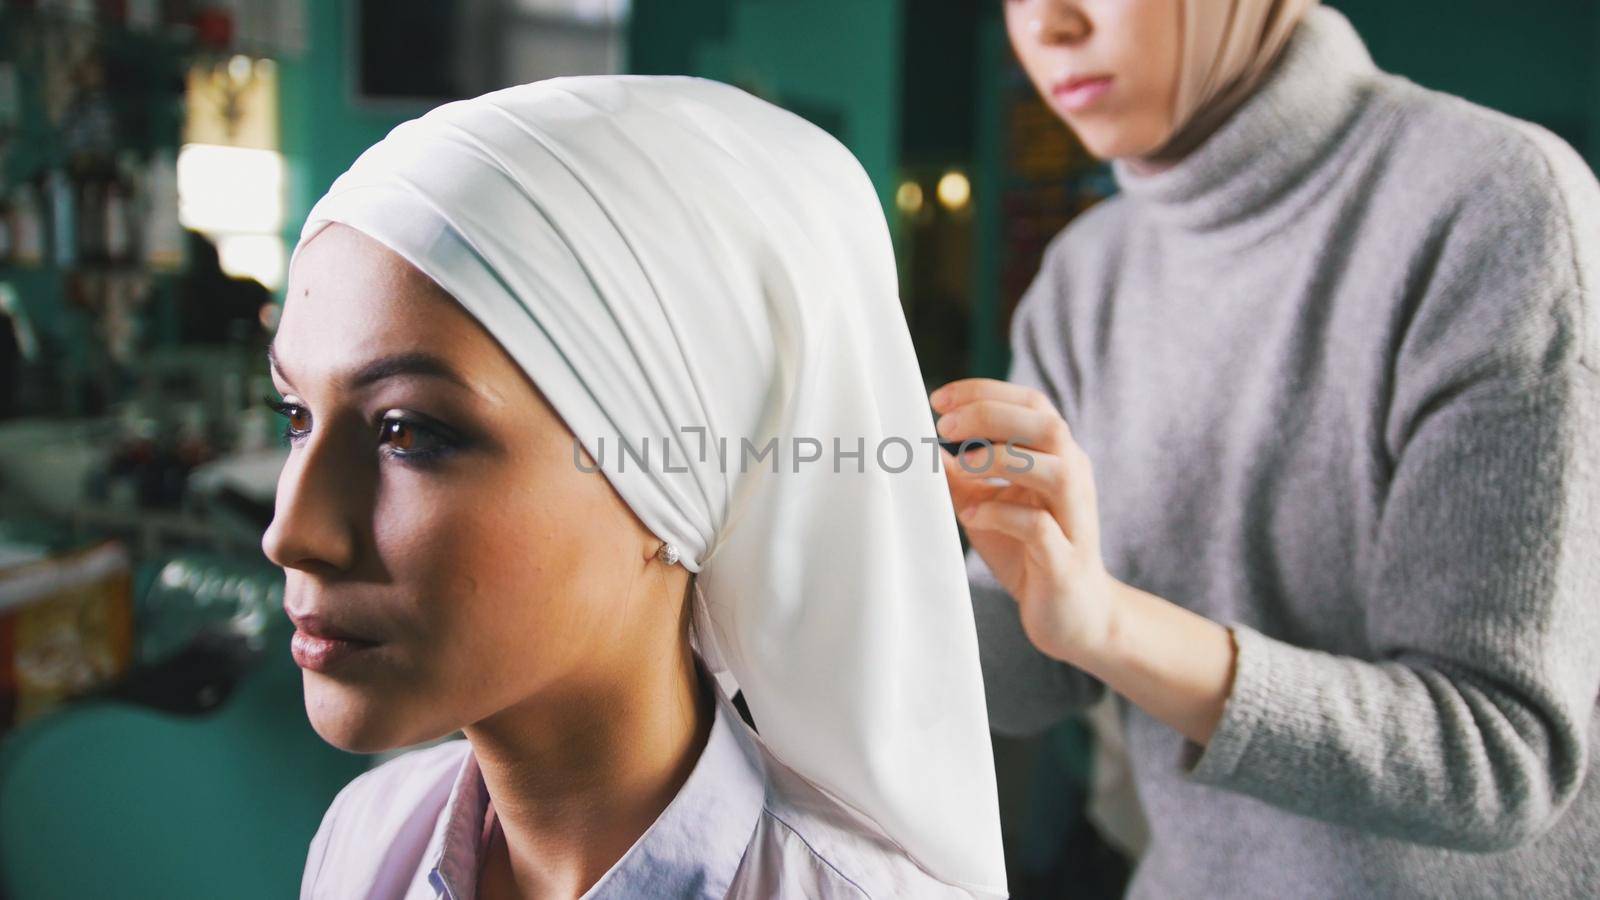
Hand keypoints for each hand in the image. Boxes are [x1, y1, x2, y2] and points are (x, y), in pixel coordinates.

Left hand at [932, 378, 1114, 665]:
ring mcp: (1073, 518)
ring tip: (962, 466)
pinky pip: (1040, 526)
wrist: (1073, 616)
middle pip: (1047, 423)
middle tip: (942, 426)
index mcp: (1056, 457)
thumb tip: (920, 447)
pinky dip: (1002, 515)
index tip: (938, 399)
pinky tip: (972, 517)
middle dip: (992, 415)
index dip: (985, 392)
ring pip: (1054, 468)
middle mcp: (1073, 478)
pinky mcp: (1065, 559)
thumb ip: (961, 477)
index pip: (1030, 404)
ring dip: (1003, 458)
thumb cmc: (1028, 553)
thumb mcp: (986, 507)